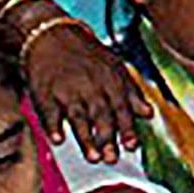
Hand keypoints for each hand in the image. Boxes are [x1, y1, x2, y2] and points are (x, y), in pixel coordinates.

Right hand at [23, 18, 146, 164]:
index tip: (132, 146)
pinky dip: (53, 126)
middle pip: (101, 115)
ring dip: (86, 138)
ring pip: (78, 116)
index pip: (121, 108)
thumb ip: (132, 93)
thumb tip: (149, 114)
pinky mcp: (44, 92)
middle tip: (112, 159)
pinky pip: (49, 112)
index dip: (127, 128)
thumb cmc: (86, 55)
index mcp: (109, 81)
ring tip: (93, 157)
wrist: (52, 33)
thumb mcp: (115, 68)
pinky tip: (58, 140)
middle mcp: (90, 86)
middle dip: (108, 138)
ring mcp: (66, 89)